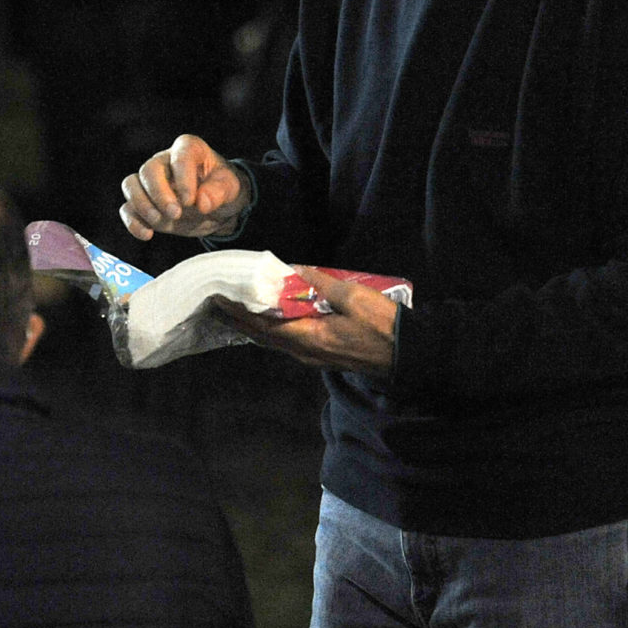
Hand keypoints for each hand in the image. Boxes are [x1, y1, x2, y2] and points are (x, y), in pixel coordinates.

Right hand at [120, 135, 250, 240]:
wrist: (216, 208)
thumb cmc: (223, 190)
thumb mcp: (231, 188)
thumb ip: (219, 192)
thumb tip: (202, 202)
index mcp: (188, 149)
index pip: (180, 157)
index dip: (183, 179)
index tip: (191, 201)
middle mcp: (164, 161)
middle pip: (149, 170)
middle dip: (159, 194)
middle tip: (175, 213)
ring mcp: (150, 182)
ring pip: (131, 184)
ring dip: (141, 205)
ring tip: (158, 221)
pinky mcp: (143, 203)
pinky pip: (127, 208)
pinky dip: (133, 222)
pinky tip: (147, 234)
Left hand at [211, 267, 398, 375]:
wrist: (407, 353)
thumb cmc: (382, 326)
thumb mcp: (353, 297)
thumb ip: (321, 284)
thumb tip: (295, 270)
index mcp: (308, 338)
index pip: (263, 324)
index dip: (239, 311)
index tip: (219, 298)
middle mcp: (304, 352)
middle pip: (263, 335)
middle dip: (239, 319)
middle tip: (219, 303)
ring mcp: (313, 356)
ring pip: (275, 340)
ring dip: (254, 325)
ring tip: (236, 310)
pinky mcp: (322, 354)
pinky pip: (288, 341)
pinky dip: (273, 328)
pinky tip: (270, 318)